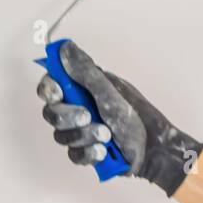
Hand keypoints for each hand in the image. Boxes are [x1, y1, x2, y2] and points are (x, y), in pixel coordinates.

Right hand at [36, 40, 202, 196]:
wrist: (154, 148)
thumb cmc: (138, 116)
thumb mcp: (110, 91)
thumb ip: (85, 72)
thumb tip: (65, 48)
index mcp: (83, 90)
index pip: (51, 86)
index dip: (49, 89)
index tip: (58, 93)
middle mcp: (78, 109)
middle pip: (51, 113)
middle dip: (67, 116)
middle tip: (87, 116)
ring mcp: (80, 132)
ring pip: (61, 136)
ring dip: (84, 136)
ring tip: (107, 135)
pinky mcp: (85, 152)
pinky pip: (73, 155)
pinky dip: (88, 153)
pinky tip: (104, 150)